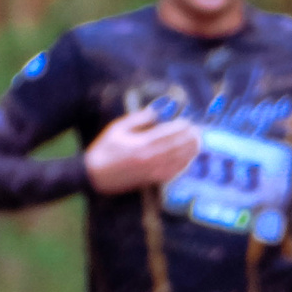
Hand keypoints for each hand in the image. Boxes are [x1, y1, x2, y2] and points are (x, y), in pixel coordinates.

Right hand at [84, 106, 199, 194]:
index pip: (169, 133)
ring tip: (198, 143)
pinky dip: (183, 166)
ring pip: (179, 160)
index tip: (188, 121)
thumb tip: (156, 111)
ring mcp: (152, 170)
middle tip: (199, 131)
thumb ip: (138, 119)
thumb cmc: (104, 149)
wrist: (93, 175)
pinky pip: (173, 173)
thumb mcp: (118, 129)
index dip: (182, 127)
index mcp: (142, 144)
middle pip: (178, 147)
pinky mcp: (151, 180)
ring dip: (191, 151)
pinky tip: (189, 159)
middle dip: (191, 138)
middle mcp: (150, 158)